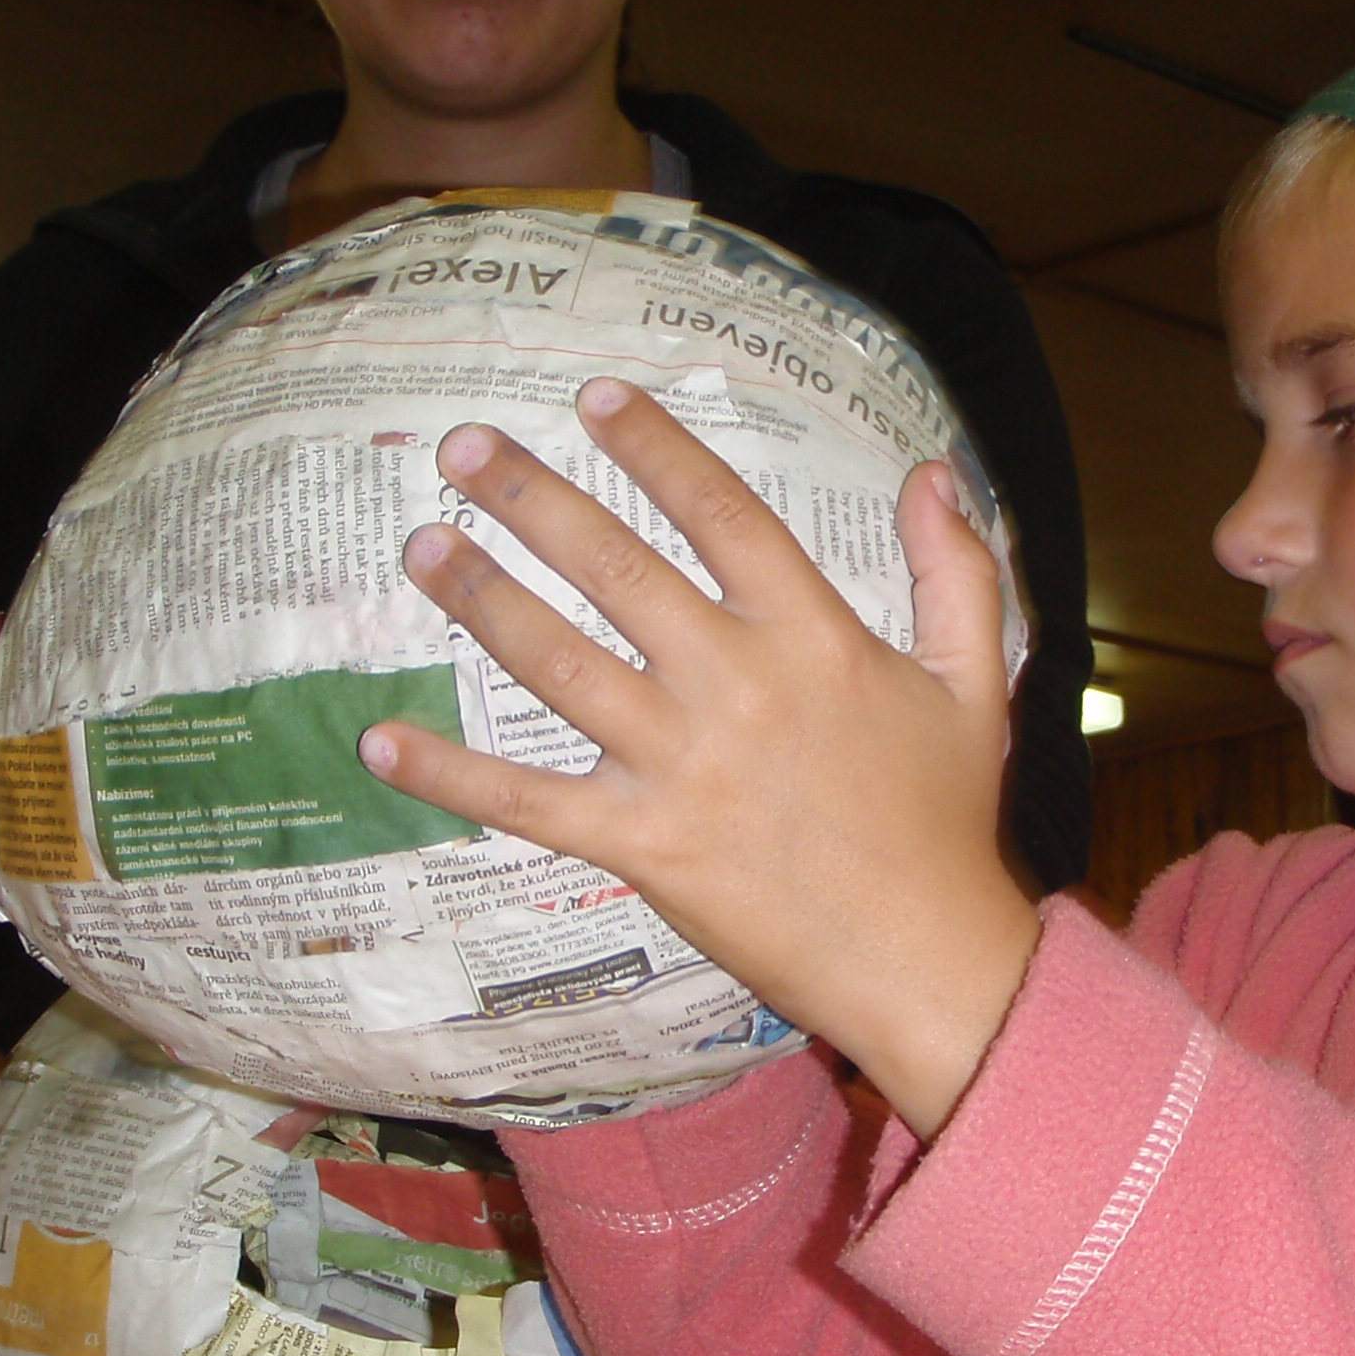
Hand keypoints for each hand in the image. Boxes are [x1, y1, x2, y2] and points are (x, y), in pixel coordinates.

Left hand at [361, 380, 1042, 1137]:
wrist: (926, 956)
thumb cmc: (945, 822)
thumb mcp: (974, 682)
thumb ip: (955, 571)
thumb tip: (932, 473)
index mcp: (812, 635)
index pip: (720, 512)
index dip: (654, 448)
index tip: (595, 399)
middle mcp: (733, 683)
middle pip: (614, 566)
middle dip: (530, 497)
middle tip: (461, 448)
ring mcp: (679, 763)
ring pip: (558, 661)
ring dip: (482, 598)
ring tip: (422, 547)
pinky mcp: (641, 842)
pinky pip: (527, 800)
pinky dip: (449, 773)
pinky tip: (380, 741)